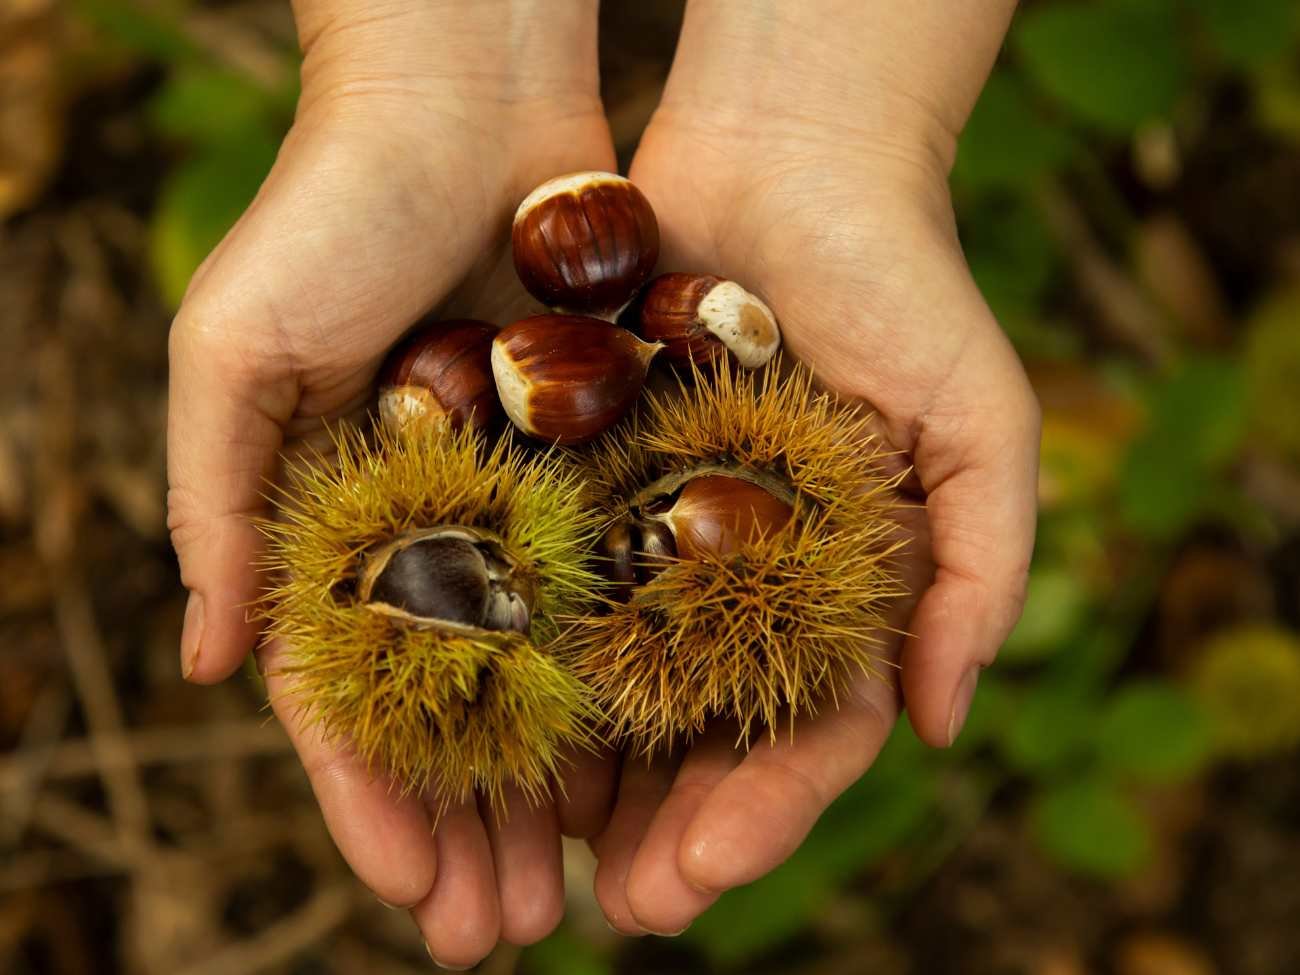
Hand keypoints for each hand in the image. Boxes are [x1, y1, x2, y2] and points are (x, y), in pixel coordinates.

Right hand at [165, 1, 611, 964]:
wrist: (464, 99)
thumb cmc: (330, 211)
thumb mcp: (237, 351)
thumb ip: (216, 501)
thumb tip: (210, 662)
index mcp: (337, 526)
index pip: (351, 697)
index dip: (373, 800)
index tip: (409, 896)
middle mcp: (434, 531)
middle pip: (456, 714)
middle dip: (472, 826)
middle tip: (501, 935)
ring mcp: (523, 503)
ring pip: (547, 676)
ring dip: (557, 785)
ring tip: (582, 892)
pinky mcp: (605, 459)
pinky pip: (620, 588)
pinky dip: (630, 676)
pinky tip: (654, 764)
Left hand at [574, 0, 1038, 935]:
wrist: (784, 160)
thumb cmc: (900, 284)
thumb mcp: (976, 422)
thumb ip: (979, 572)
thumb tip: (941, 724)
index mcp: (835, 593)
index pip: (807, 731)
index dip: (765, 809)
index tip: (709, 870)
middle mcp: (740, 583)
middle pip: (701, 736)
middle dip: (668, 825)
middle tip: (621, 904)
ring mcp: (657, 539)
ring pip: (615, 686)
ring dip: (583, 778)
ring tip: (541, 862)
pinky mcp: (582, 483)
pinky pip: (546, 585)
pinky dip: (521, 660)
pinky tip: (484, 729)